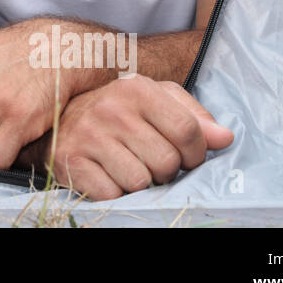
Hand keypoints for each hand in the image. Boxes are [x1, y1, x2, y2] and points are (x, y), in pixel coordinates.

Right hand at [20, 75, 233, 200]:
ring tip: (129, 166)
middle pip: (166, 161)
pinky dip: (114, 192)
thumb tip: (225, 138)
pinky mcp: (69, 161)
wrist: (57, 118)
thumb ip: (193, 115)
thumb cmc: (117, 110)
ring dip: (140, 182)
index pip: (188, 131)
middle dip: (166, 170)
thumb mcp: (155, 100)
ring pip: (140, 181)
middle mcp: (111, 108)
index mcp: (137, 88)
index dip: (196, 153)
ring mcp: (88, 135)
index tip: (187, 157)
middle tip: (151, 161)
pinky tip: (107, 174)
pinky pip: (112, 194)